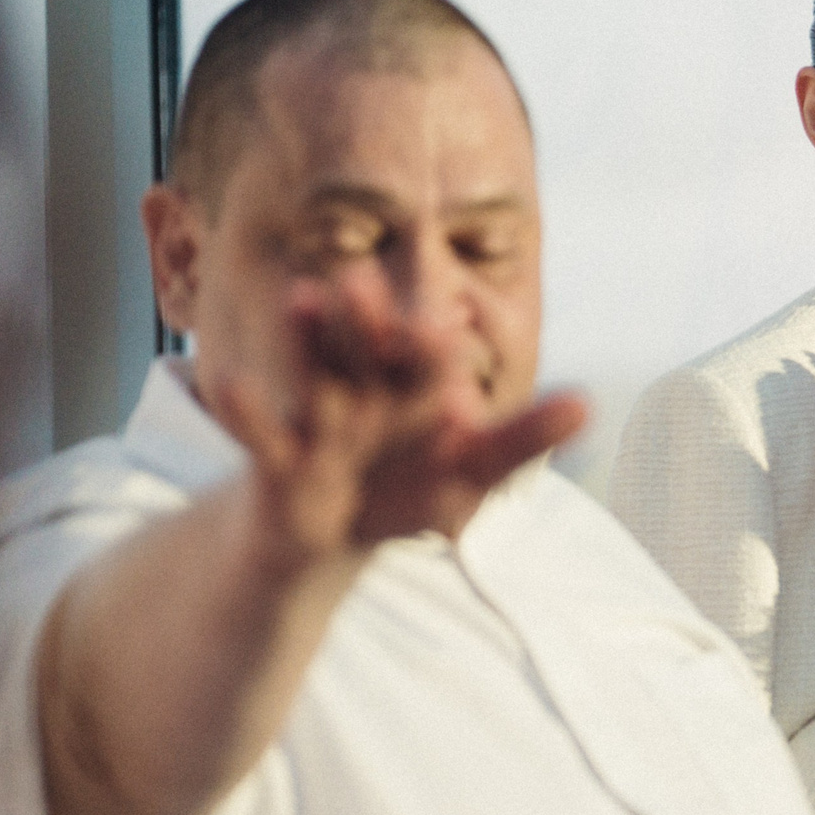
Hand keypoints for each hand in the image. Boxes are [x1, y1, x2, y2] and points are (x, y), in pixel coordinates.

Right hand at [208, 266, 585, 566]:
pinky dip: (246, 412)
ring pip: (312, 373)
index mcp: (413, 387)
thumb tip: (588, 403)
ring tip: (300, 296)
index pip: (428, 361)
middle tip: (360, 280)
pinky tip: (226, 384)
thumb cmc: (413, 493)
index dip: (432, 350)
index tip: (443, 327)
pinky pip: (258, 433)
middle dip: (363, 322)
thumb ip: (526, 439)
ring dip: (306, 337)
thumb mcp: (476, 473)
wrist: (337, 533)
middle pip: (364, 352)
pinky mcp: (276, 458)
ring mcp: (317, 418)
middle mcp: (363, 390)